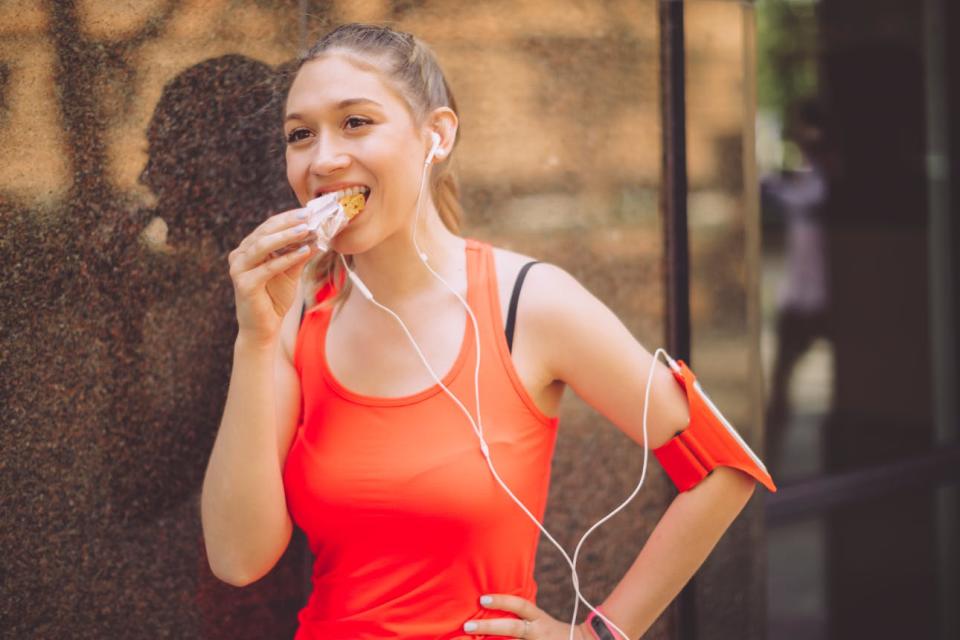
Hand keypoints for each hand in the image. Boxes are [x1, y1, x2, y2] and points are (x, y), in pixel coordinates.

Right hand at [228, 207, 319, 346]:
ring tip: (307, 230)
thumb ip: (300, 253)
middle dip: (289, 223)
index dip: (289, 217)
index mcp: (249, 248)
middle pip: (265, 231)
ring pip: (263, 245)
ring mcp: (239, 269)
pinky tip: (304, 252)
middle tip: (309, 217)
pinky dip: (287, 258)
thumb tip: (318, 235)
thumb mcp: (291, 272)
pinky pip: (268, 267)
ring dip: (287, 236)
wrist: (263, 328)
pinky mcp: (244, 284)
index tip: (310, 211)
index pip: (269, 226)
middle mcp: (240, 255)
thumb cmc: (275, 298)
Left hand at [463, 594, 591, 639]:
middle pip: (512, 628)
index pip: (520, 606)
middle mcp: (537, 631)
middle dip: (489, 626)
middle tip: (467, 625)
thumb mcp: (539, 619)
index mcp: (538, 618)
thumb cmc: (550, 630)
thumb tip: (490, 602)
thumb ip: (521, 613)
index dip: (502, 601)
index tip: (482, 599)